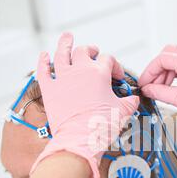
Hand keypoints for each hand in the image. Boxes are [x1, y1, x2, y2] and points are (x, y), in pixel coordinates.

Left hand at [31, 32, 139, 177]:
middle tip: (94, 52)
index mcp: (99, 74)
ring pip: (62, 53)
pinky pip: (43, 70)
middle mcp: (80, 71)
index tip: (116, 76)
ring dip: (65, 44)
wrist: (80, 140)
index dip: (114, 66)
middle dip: (91, 50)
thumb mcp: (122, 112)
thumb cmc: (101, 126)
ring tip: (67, 37)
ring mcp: (63, 79)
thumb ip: (130, 102)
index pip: (108, 60)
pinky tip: (43, 55)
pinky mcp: (49, 89)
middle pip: (84, 51)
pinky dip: (42, 62)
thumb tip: (134, 99)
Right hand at [140, 45, 176, 165]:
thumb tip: (148, 89)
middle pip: (170, 53)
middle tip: (151, 84)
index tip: (144, 83)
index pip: (163, 58)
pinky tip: (172, 87)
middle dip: (158, 68)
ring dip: (166, 71)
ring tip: (161, 88)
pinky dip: (176, 74)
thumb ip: (160, 92)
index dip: (150, 71)